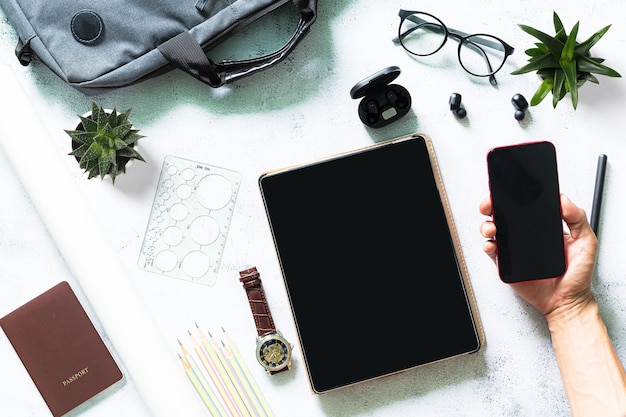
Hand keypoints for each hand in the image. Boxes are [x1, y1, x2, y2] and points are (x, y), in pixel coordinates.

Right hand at [479, 194, 597, 318]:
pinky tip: (493, 244)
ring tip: (492, 227)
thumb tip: (563, 199)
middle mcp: (524, 235)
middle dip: (490, 206)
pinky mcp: (505, 263)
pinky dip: (488, 245)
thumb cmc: (577, 273)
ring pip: (492, 230)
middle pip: (501, 214)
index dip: (510, 196)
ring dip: (486, 224)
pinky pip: (492, 251)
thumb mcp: (586, 240)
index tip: (505, 189)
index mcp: (540, 225)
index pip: (522, 206)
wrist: (567, 300)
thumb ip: (577, 218)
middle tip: (489, 204)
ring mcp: (513, 249)